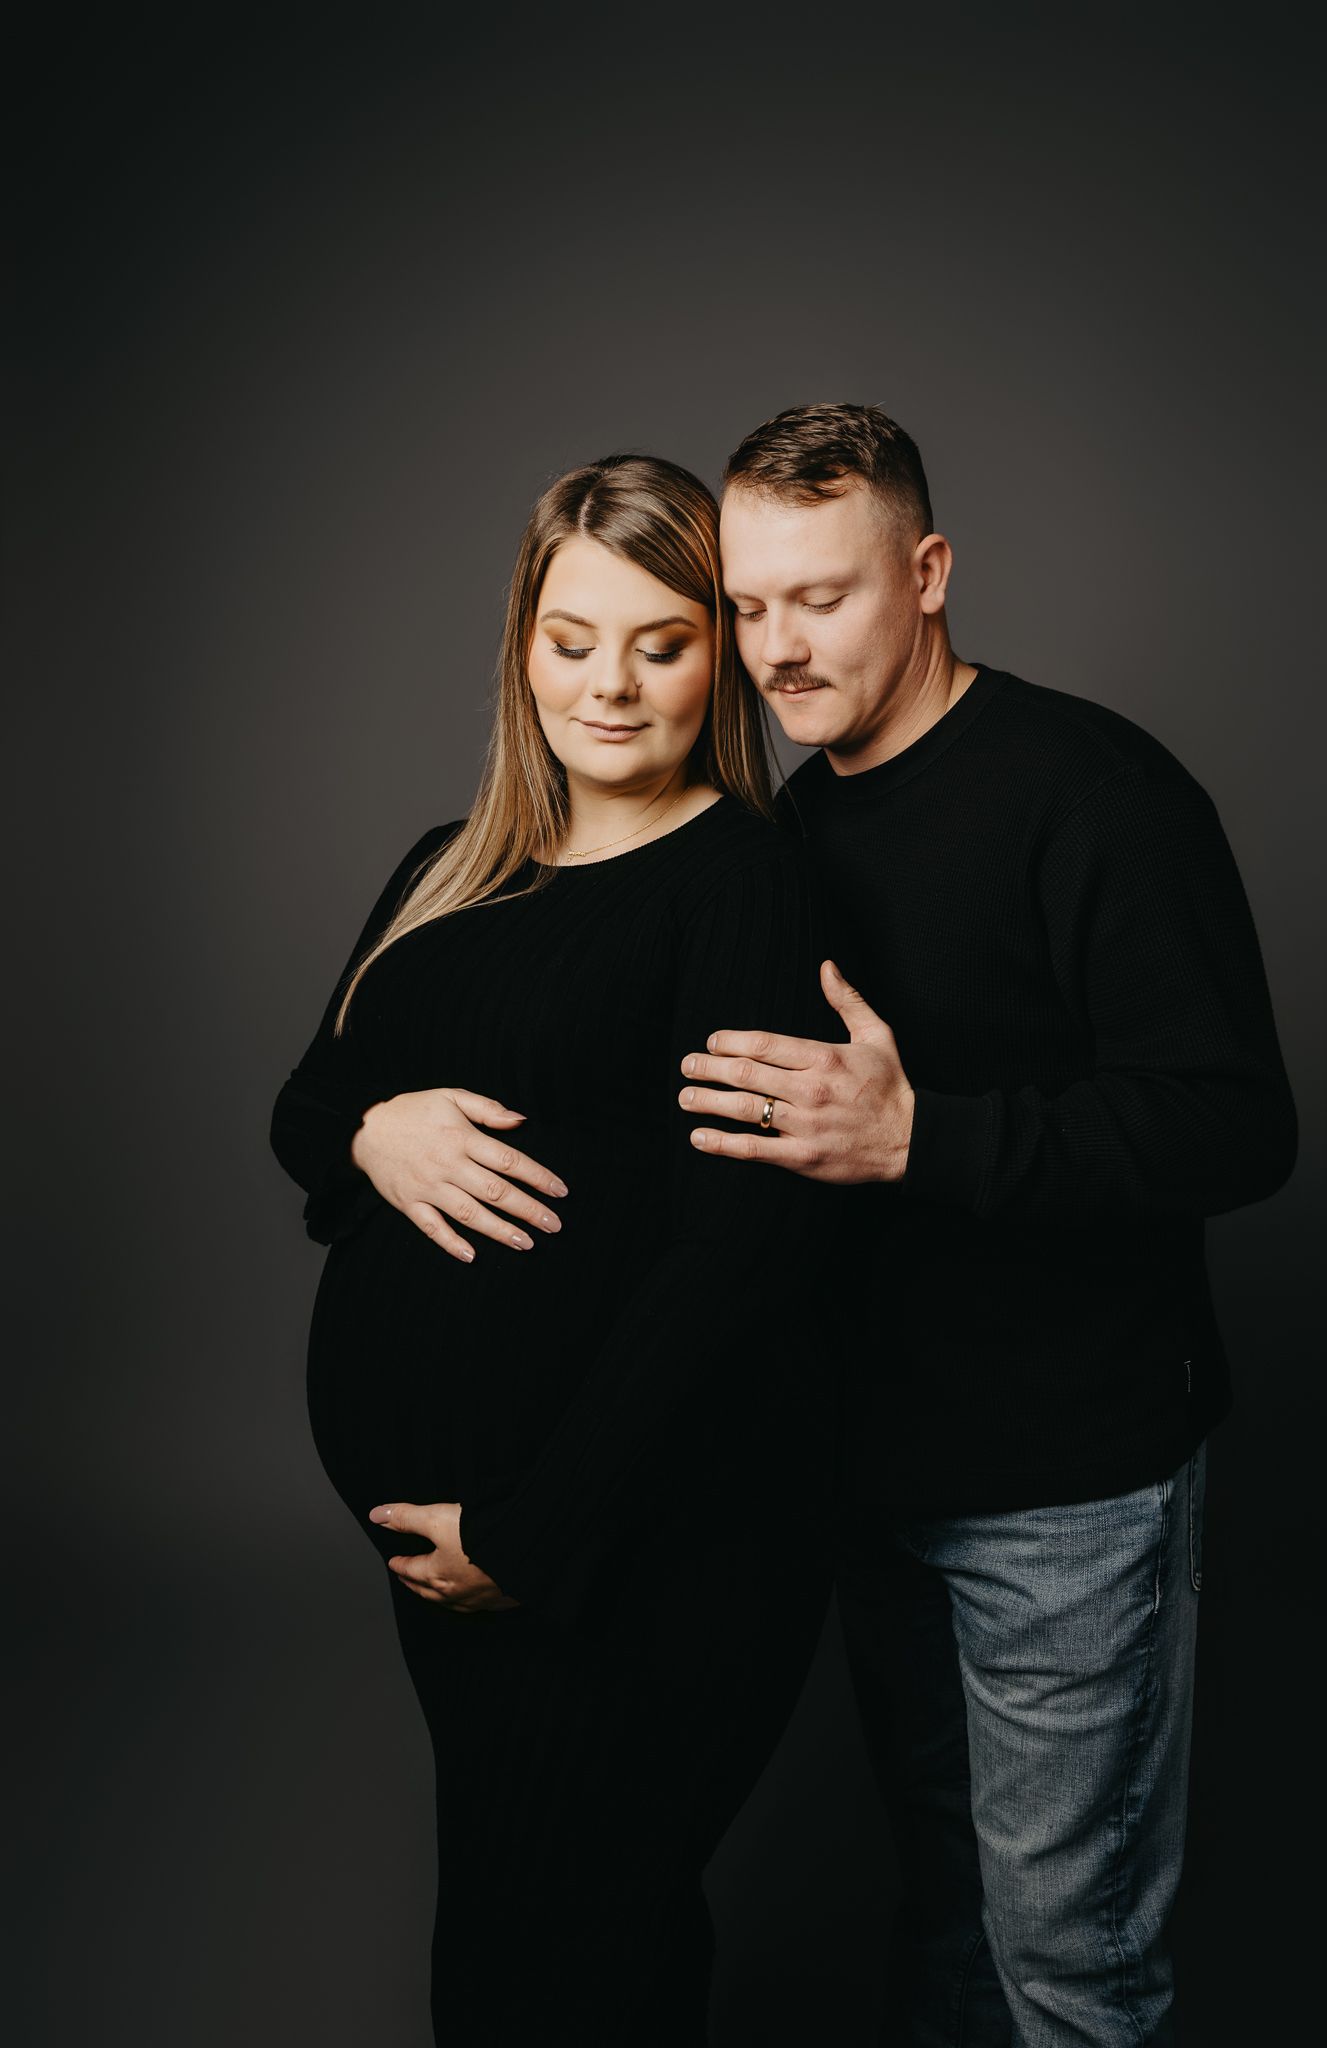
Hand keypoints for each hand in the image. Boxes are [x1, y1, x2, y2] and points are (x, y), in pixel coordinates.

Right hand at [351, 1086, 567, 1262]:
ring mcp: (428, 1187)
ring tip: (525, 1243)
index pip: (509, 1160)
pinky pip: (432, 1228)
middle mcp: (447, 1164)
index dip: (538, 1176)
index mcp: (461, 1137)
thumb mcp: (450, 1096)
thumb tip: (521, 1120)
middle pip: (495, 1191)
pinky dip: (451, 1243)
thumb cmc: (413, 1111)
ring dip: (499, 1230)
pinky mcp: (409, 1203)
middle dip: (527, 1209)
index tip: (560, 1191)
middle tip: (553, 1225)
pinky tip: (472, 1256)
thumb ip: (487, 1108)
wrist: (363, 1128)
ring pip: (469, 1213)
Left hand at [368, 1500, 519, 1612]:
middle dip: (414, 1583)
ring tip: (432, 1591)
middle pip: (427, 1590)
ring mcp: (479, 1599)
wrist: (524, 1549)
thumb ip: (407, 1517)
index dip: (400, 1564)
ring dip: (438, 1596)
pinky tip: (472, 1599)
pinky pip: (479, 1606)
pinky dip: (469, 1602)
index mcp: (437, 1574)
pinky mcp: (501, 1599)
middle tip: (406, 1578)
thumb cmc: (481, 1536)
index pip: (410, 1570)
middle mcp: (455, 1592)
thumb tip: (376, 1515)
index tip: (394, 1562)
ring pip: (451, 1602)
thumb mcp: (437, 1518)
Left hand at [678, 960, 914, 1183]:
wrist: (909, 1140)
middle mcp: (811, 1089)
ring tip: (685, 1096)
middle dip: (709, 1068)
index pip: (764, 1044)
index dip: (730, 1041)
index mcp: (824, 1057)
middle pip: (746, 1074)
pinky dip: (722, 1143)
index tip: (711, 1042)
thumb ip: (848, 1000)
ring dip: (708, 1101)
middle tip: (686, 1066)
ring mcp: (805, 1124)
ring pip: (745, 1109)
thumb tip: (826, 966)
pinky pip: (754, 1149)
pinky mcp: (803, 1156)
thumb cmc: (891, 1086)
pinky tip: (699, 1137)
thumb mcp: (877, 1035)